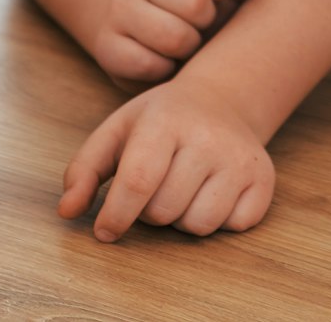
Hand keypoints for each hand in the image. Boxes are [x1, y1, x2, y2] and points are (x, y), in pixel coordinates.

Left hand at [59, 73, 274, 240]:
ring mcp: (240, 158)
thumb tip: (67, 211)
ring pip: (197, 225)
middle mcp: (208, 137)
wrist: (221, 101)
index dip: (116, 215)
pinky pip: (231, 227)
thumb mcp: (117, 130)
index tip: (104, 231)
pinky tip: (211, 192)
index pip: (138, 181)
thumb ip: (84, 169)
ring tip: (182, 188)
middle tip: (156, 185)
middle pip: (164, 210)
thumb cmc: (159, 122)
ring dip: (181, 218)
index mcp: (166, 120)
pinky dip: (216, 221)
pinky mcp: (263, 180)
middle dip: (149, 211)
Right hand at [91, 0, 269, 88]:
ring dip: (189, 48)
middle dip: (208, 22)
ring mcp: (117, 8)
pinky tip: (164, 61)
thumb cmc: (201, 6)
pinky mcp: (107, 46)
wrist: (147, 36)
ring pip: (174, 37)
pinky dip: (165, 71)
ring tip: (184, 42)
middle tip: (198, 24)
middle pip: (196, 2)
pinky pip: (149, 66)